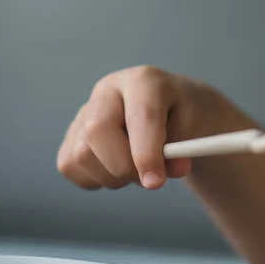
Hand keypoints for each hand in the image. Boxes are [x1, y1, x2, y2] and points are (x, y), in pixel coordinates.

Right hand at [57, 66, 224, 189]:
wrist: (172, 111)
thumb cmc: (183, 117)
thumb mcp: (194, 128)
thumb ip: (177, 152)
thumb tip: (154, 179)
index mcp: (144, 81)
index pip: (140, 116)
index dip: (146, 153)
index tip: (155, 182)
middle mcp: (108, 90)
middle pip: (97, 131)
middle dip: (124, 167)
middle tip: (149, 180)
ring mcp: (85, 111)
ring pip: (81, 154)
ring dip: (113, 176)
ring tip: (137, 170)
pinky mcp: (72, 134)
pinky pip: (70, 166)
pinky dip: (96, 179)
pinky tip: (117, 169)